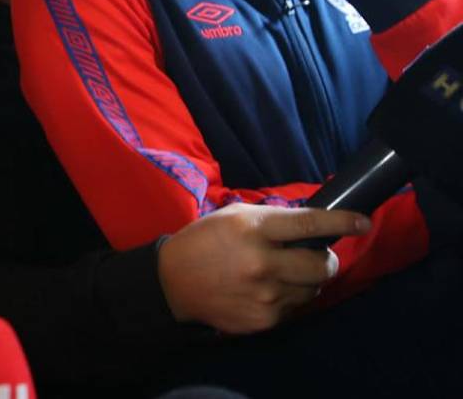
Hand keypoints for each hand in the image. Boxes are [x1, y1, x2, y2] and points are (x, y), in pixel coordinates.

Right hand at [157, 203, 369, 334]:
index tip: (363, 222)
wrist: (173, 283)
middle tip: (316, 256)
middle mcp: (262, 262)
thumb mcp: (234, 217)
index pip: (310, 224)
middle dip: (326, 260)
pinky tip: (263, 290)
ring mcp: (265, 295)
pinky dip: (287, 297)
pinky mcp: (264, 320)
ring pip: (313, 289)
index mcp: (253, 229)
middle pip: (322, 265)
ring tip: (281, 274)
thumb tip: (314, 226)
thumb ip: (273, 221)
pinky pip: (294, 307)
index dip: (342, 223)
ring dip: (306, 281)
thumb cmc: (205, 241)